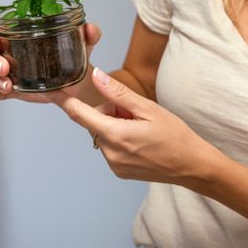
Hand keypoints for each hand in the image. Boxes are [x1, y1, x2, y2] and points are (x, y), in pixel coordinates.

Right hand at [0, 23, 102, 102]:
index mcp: (21, 37)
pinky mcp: (14, 90)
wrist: (78, 82)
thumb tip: (90, 29)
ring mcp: (11, 74)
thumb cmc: (74, 57)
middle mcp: (11, 54)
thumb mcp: (82, 44)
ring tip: (7, 86)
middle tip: (5, 69)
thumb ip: (89, 34)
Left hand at [49, 67, 209, 183]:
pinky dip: (119, 139)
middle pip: (95, 122)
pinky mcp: (118, 171)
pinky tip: (140, 141)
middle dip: (109, 112)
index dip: (65, 101)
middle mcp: (110, 153)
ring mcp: (114, 165)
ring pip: (102, 134)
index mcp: (116, 135)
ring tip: (141, 129)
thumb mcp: (148, 108)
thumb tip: (96, 76)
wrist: (193, 166)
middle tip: (134, 113)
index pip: (79, 115)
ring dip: (115, 126)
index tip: (53, 91)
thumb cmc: (176, 137)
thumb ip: (118, 93)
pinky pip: (110, 147)